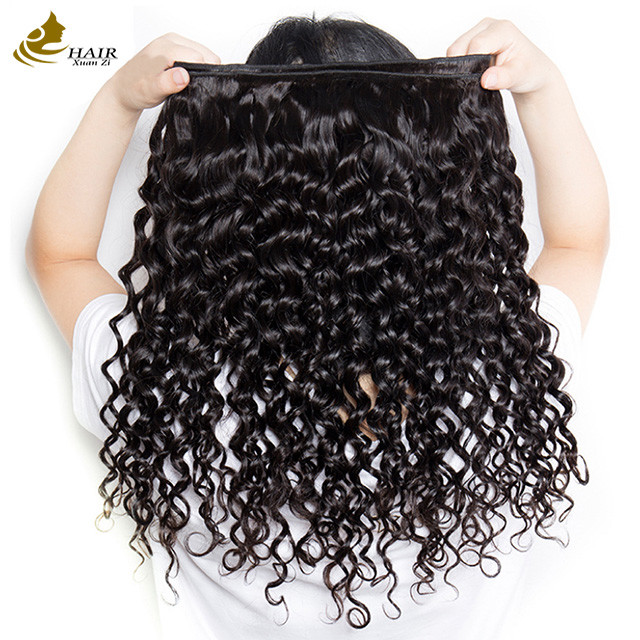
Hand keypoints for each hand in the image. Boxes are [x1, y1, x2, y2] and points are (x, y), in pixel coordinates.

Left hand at [104, 32, 220, 114]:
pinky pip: (198, 56)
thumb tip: (183, 76)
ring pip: (204, 56)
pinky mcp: (177, 47)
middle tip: (187, 87)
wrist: (125, 88)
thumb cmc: (136, 89)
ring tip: (184, 83)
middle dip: (202, 73)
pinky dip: (197, 69)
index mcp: (167, 47)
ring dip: (200, 71)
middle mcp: (172, 40)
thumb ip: (167, 83)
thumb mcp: (151, 91)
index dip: (201, 76)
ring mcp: (175, 42)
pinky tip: (184, 78)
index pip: (200, 58)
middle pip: (205, 55)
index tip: (190, 88)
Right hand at [446, 17, 561, 98]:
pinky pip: (455, 55)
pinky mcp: (470, 41)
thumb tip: (486, 80)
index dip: (473, 66)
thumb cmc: (528, 70)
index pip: (476, 45)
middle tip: (478, 81)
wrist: (531, 71)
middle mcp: (488, 26)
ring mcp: (477, 32)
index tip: (480, 81)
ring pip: (454, 51)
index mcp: (502, 29)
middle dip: (464, 67)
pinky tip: (472, 74)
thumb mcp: (520, 76)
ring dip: (460, 68)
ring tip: (477, 76)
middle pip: (460, 46)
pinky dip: (459, 67)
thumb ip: (503, 77)